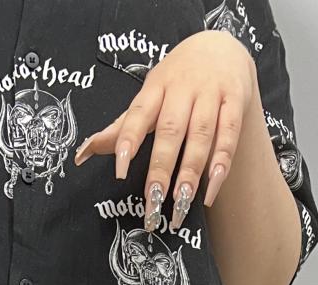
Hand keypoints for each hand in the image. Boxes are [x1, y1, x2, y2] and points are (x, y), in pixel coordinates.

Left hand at [75, 31, 258, 227]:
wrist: (221, 48)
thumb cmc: (177, 80)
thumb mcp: (148, 96)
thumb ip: (120, 128)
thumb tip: (82, 154)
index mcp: (155, 88)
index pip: (138, 115)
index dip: (128, 141)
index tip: (120, 172)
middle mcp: (183, 89)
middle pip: (170, 130)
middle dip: (161, 168)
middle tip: (152, 201)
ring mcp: (211, 94)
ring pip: (202, 135)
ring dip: (191, 172)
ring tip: (180, 204)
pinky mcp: (235, 101)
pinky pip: (230, 135)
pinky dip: (221, 164)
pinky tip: (210, 190)